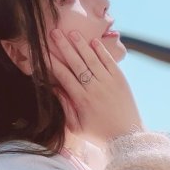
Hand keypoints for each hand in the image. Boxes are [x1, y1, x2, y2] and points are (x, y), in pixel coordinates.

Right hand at [47, 28, 143, 143]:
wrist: (128, 137)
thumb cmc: (99, 133)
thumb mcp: (76, 126)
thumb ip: (64, 107)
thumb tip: (53, 88)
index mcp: (81, 100)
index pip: (62, 76)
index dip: (51, 62)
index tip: (41, 52)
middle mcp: (95, 89)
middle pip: (76, 63)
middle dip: (63, 46)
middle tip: (53, 32)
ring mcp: (109, 83)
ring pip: (92, 60)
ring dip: (81, 45)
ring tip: (71, 32)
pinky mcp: (121, 81)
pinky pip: (110, 62)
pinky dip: (101, 51)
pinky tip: (93, 41)